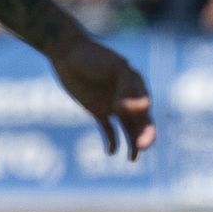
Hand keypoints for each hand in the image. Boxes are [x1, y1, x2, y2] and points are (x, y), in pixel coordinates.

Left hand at [50, 34, 155, 159]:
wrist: (67, 52)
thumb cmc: (92, 56)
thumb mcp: (113, 66)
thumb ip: (126, 85)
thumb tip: (141, 108)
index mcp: (135, 83)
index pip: (144, 103)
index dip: (141, 112)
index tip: (123, 110)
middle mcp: (128, 96)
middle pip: (141, 120)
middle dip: (144, 135)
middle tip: (143, 147)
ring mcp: (114, 104)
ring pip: (128, 129)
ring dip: (132, 143)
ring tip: (132, 159)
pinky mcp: (99, 111)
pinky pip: (109, 130)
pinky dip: (111, 141)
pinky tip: (111, 152)